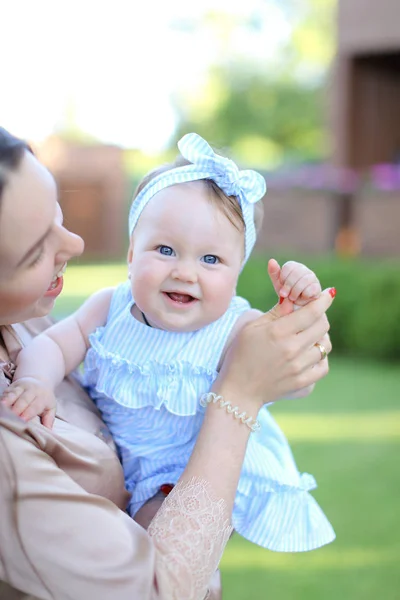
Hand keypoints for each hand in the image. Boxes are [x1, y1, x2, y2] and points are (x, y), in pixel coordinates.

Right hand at [1, 376, 55, 428]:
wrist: (39, 380)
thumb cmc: (44, 398)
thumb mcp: (50, 407)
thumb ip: (49, 419)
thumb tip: (49, 431)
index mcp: (42, 397)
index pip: (35, 406)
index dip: (29, 413)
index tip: (23, 420)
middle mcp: (32, 390)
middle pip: (24, 400)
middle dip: (17, 408)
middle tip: (12, 416)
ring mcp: (22, 387)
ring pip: (14, 394)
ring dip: (8, 401)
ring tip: (3, 409)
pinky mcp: (13, 386)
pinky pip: (7, 392)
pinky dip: (4, 397)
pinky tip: (1, 404)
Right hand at [216, 288, 334, 409]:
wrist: (239, 390)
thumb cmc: (241, 355)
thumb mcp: (251, 328)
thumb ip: (275, 313)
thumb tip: (293, 299)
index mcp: (278, 332)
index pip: (311, 312)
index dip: (324, 300)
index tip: (329, 293)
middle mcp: (292, 348)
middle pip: (323, 326)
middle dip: (320, 317)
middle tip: (312, 316)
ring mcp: (299, 367)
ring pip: (325, 346)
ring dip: (320, 338)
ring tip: (309, 337)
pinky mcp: (302, 382)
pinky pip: (323, 366)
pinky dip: (321, 358)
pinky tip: (310, 355)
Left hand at [268, 258, 321, 305]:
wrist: (296, 307)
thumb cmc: (287, 293)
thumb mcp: (278, 284)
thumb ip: (274, 272)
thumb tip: (271, 261)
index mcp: (294, 267)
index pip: (289, 266)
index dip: (283, 277)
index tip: (281, 285)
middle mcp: (304, 270)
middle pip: (297, 272)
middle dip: (288, 285)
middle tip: (284, 294)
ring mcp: (312, 278)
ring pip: (305, 280)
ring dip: (295, 291)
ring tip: (292, 298)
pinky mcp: (317, 288)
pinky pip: (311, 288)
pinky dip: (304, 295)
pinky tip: (301, 298)